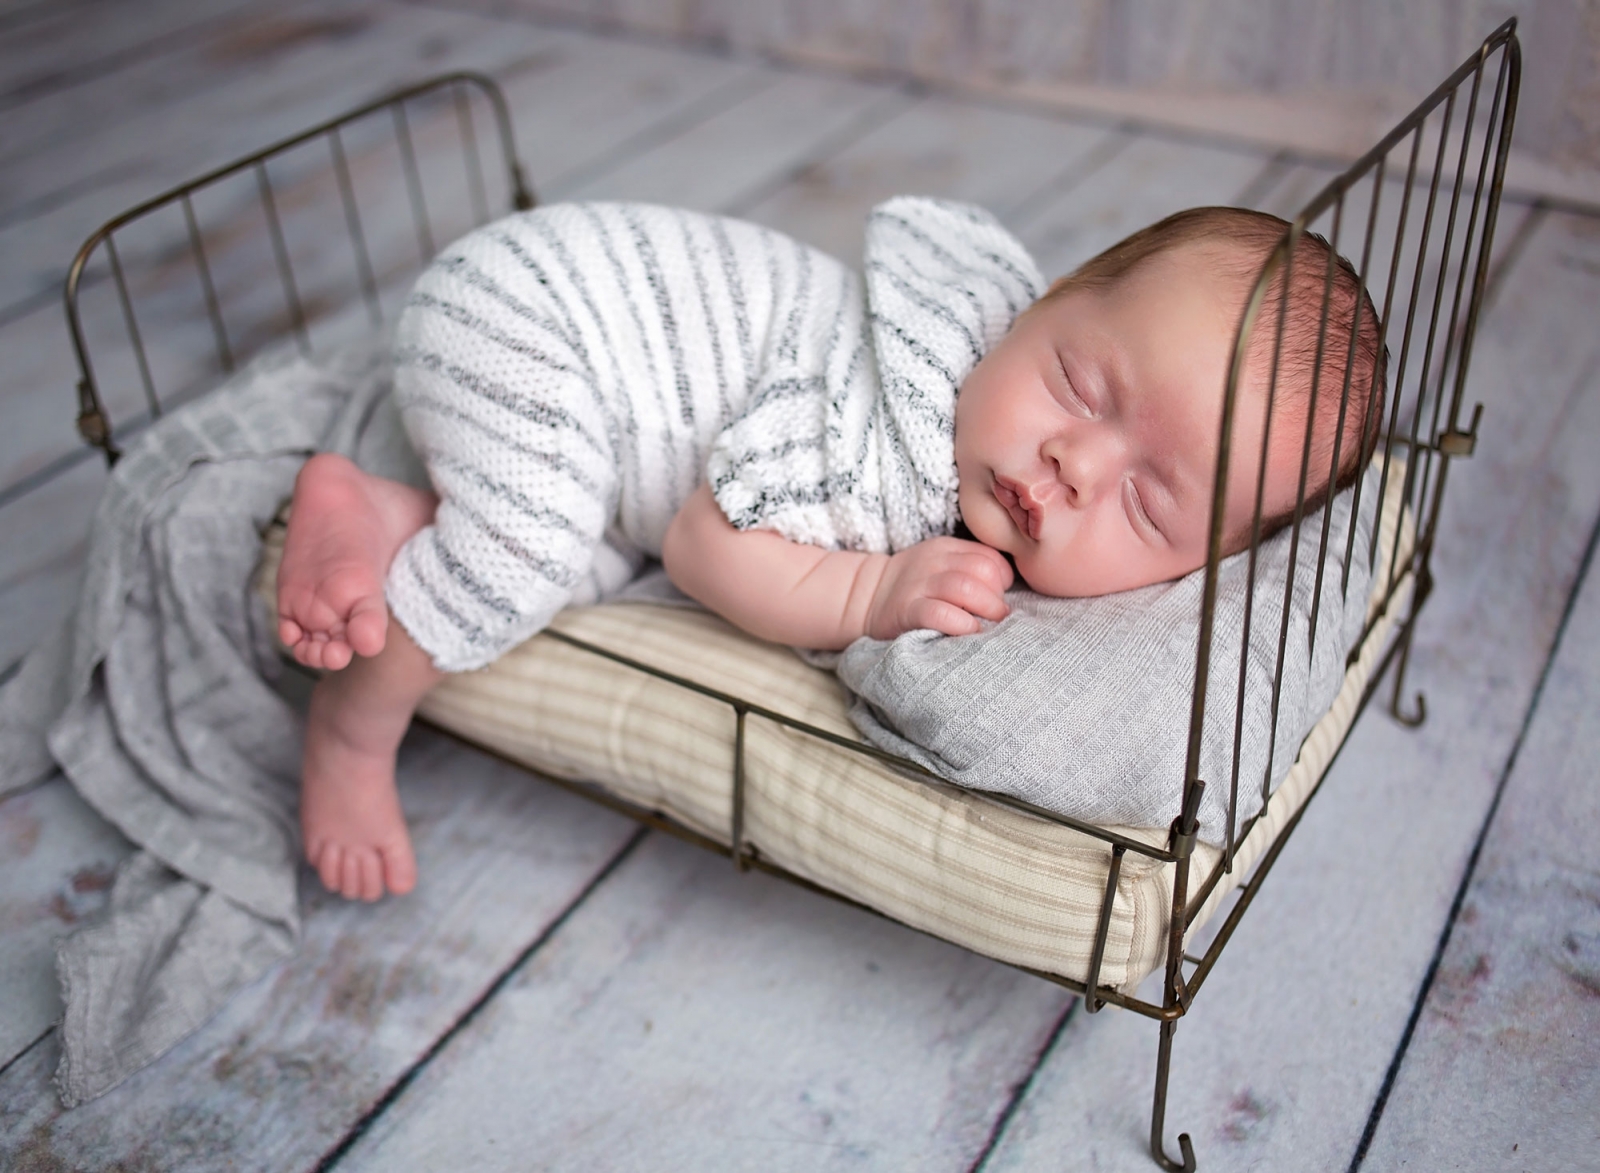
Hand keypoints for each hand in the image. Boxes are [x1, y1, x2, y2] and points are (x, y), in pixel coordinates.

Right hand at [864, 537, 1013, 639]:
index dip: (1003, 578)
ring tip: (988, 624)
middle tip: (997, 615)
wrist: (863, 598)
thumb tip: (1006, 595)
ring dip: (986, 608)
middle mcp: (933, 562)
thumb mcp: (939, 566)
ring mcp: (918, 585)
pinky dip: (962, 624)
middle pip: (981, 570)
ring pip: (965, 587)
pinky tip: (968, 631)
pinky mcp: (907, 610)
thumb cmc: (914, 589)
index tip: (1000, 597)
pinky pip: (940, 613)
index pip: (989, 556)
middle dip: (997, 595)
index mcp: (946, 548)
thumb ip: (969, 570)